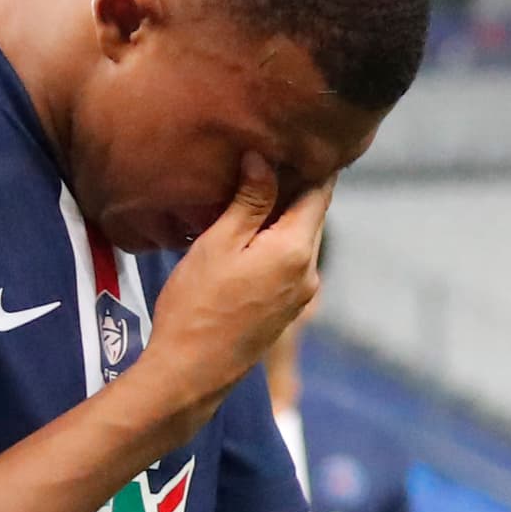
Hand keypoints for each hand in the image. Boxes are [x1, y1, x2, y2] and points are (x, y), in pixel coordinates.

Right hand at [143, 153, 332, 433]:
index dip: (308, 161)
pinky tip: (247, 238)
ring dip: (280, 218)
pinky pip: (288, 264)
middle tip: (265, 158)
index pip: (319, 190)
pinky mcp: (286, 312)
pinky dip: (274, 245)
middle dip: (292, 188)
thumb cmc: (196, 306)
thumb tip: (265, 158)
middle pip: (311, 214)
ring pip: (299, 240)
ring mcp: (300, 295)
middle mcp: (308, 272)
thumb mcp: (218, 243)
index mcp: (296, 249)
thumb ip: (248, 201)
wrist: (190, 373)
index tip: (292, 138)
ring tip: (248, 195)